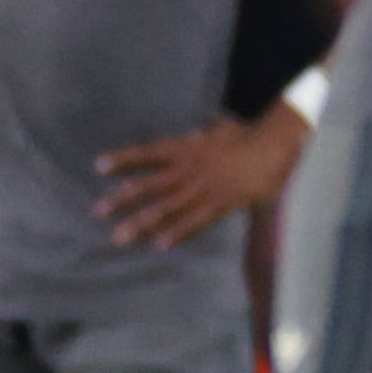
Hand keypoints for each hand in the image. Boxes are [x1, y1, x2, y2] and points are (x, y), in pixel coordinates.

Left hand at [99, 104, 309, 248]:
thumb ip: (206, 133)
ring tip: (119, 237)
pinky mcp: (221, 203)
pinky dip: (178, 232)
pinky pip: (195, 221)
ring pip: (166, 207)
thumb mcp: (221, 128)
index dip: (124, 160)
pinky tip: (160, 245)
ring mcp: (203, 188)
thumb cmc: (250, 136)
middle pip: (149, 185)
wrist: (274, 147)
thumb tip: (204, 127)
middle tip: (97, 211)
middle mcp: (189, 169)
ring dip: (141, 222)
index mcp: (187, 148)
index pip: (148, 153)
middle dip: (122, 199)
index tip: (99, 167)